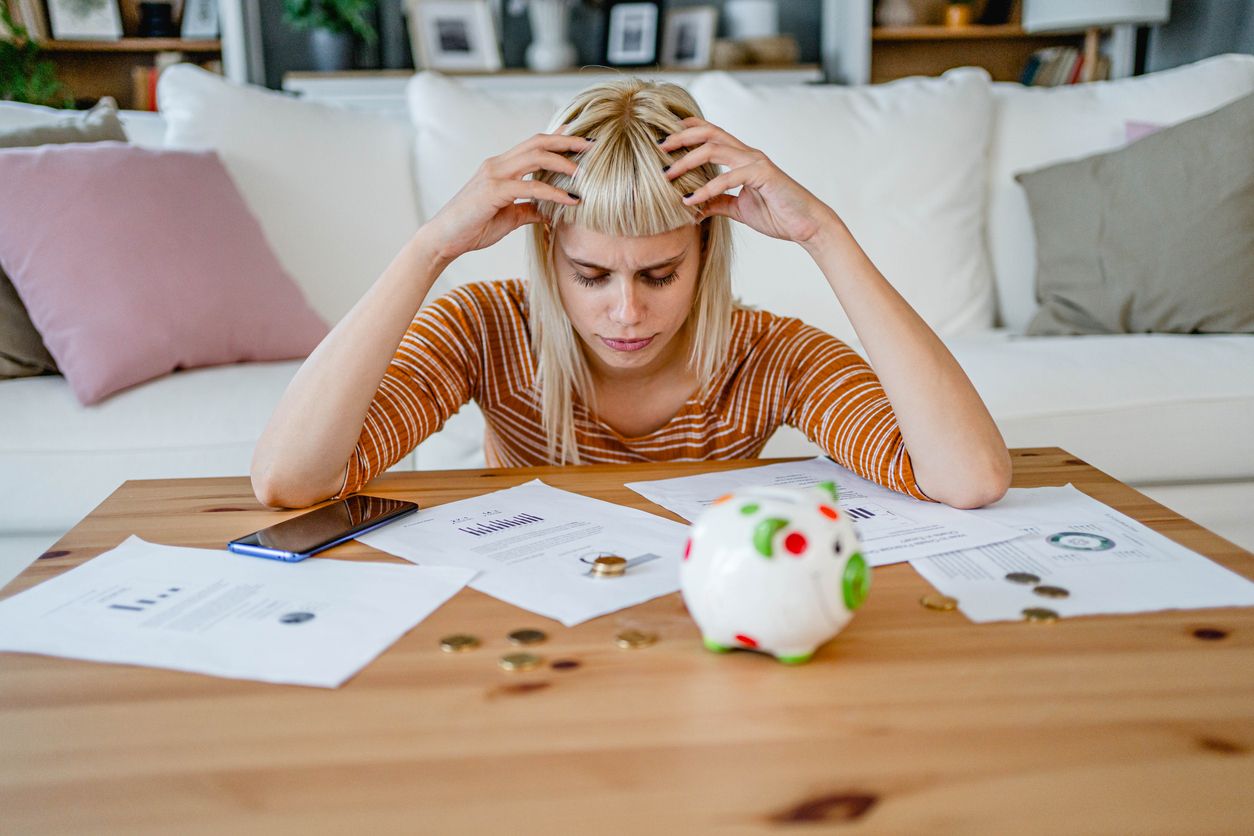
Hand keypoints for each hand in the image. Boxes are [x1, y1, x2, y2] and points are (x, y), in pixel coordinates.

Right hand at [422, 130, 590, 261]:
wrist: (443, 240)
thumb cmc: (472, 229)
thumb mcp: (508, 218)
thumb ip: (528, 210)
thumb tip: (550, 213)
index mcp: (500, 167)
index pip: (534, 145)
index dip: (558, 138)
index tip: (581, 138)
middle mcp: (497, 164)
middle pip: (538, 142)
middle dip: (567, 141)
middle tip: (593, 145)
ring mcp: (494, 175)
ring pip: (536, 156)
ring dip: (564, 162)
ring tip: (585, 173)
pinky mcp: (494, 192)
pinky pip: (531, 188)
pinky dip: (554, 193)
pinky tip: (571, 200)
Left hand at [661, 117, 838, 246]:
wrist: (807, 226)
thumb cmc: (778, 215)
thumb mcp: (739, 209)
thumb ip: (718, 203)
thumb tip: (696, 205)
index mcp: (742, 158)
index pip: (711, 134)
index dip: (687, 130)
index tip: (664, 139)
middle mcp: (748, 154)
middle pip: (708, 133)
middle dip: (680, 137)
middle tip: (657, 147)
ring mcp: (756, 162)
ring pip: (714, 149)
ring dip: (687, 160)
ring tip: (667, 174)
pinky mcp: (763, 175)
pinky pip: (729, 178)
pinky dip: (706, 189)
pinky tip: (691, 200)